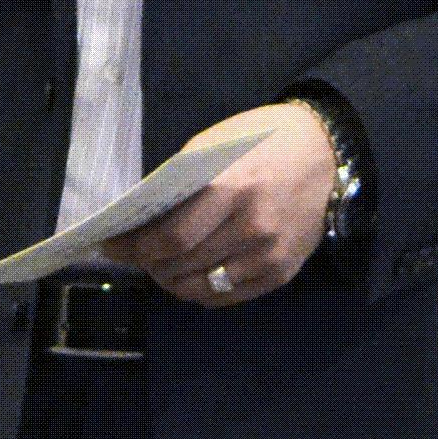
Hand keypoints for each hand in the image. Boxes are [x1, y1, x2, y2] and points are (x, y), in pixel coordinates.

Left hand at [104, 102, 336, 308]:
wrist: (325, 151)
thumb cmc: (261, 141)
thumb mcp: (213, 147)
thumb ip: (179, 186)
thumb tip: (139, 222)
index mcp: (231, 188)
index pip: (172, 238)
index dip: (136, 249)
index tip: (112, 247)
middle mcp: (252, 227)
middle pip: (182, 266)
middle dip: (150, 265)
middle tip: (137, 256)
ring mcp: (269, 254)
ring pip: (202, 288)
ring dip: (172, 282)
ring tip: (162, 267)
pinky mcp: (281, 272)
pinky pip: (227, 297)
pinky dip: (202, 291)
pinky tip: (192, 275)